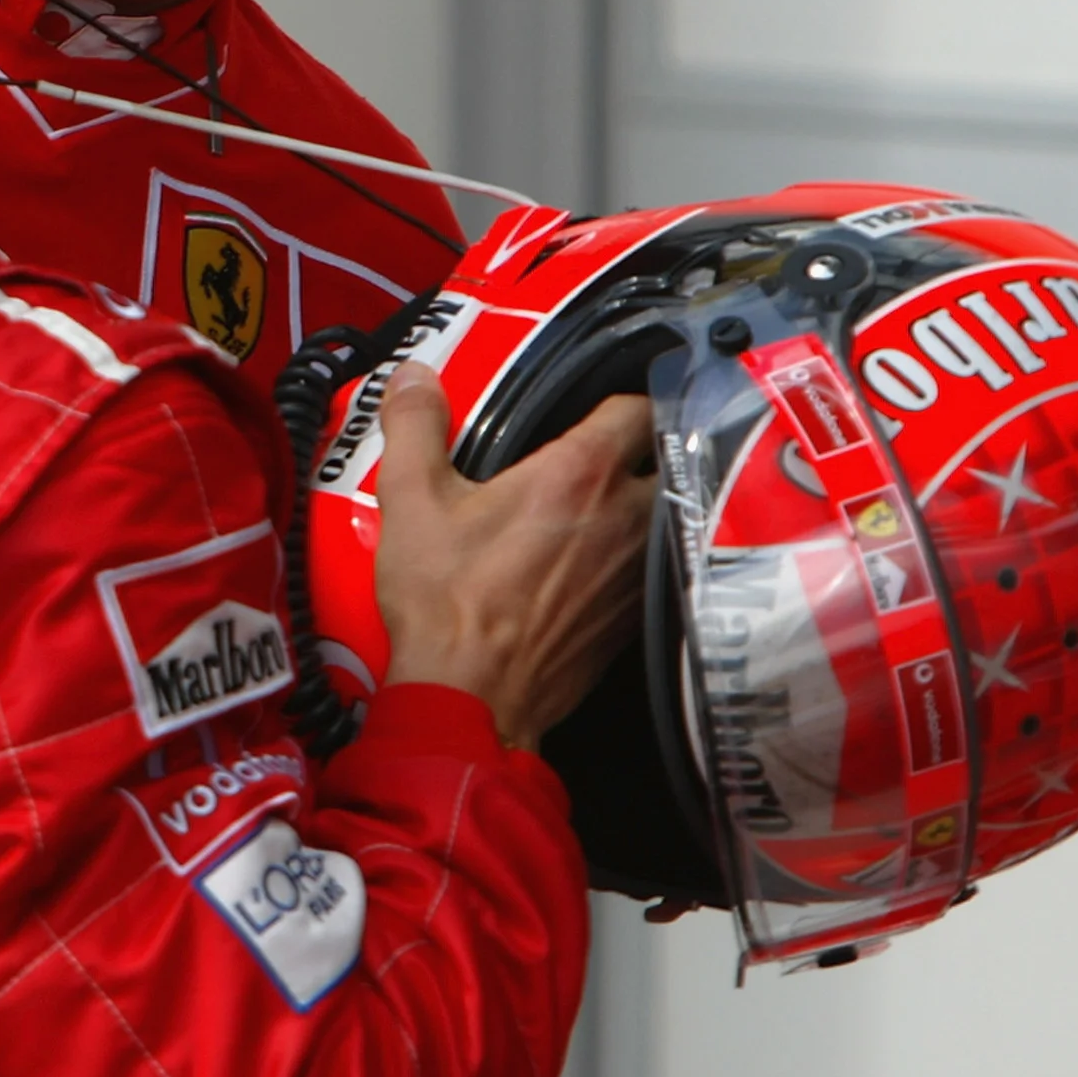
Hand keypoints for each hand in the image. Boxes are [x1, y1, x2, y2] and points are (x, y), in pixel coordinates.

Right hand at [368, 364, 654, 750]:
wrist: (472, 699)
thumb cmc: (447, 602)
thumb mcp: (412, 500)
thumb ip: (416, 425)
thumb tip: (415, 376)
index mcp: (580, 473)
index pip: (638, 406)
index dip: (624, 396)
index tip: (600, 402)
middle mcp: (625, 517)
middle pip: (665, 461)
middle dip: (644, 452)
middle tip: (604, 454)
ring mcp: (635, 573)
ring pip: (663, 518)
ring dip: (642, 509)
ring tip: (601, 509)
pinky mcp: (632, 621)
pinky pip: (649, 571)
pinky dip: (630, 562)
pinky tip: (592, 569)